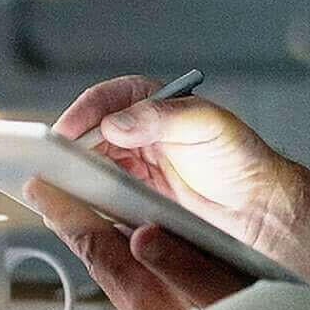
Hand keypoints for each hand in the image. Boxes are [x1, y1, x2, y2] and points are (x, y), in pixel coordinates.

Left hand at [21, 179, 244, 309]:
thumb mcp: (229, 302)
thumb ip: (184, 269)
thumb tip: (142, 236)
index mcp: (150, 306)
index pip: (95, 248)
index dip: (67, 212)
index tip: (39, 185)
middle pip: (100, 261)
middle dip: (80, 223)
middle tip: (56, 189)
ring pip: (120, 277)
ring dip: (109, 244)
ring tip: (97, 211)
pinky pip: (140, 292)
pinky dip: (135, 266)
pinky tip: (146, 253)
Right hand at [51, 76, 307, 264]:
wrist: (257, 209)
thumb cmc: (240, 160)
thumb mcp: (207, 126)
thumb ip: (162, 116)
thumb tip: (116, 123)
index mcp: (150, 102)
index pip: (105, 100)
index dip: (82, 114)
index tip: (66, 133)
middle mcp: (135, 130)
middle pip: (87, 133)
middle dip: (68, 146)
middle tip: (52, 162)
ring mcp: (131, 163)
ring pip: (87, 163)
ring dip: (72, 173)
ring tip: (60, 185)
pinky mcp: (129, 194)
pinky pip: (96, 191)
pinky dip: (84, 197)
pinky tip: (79, 205)